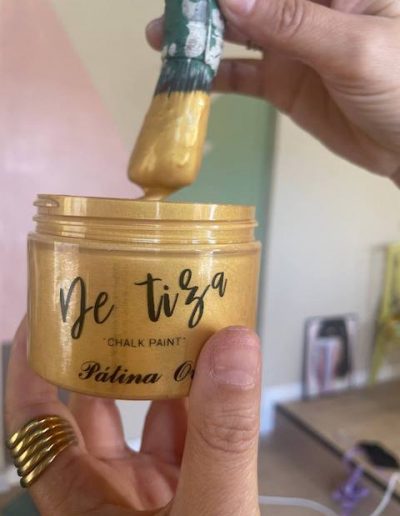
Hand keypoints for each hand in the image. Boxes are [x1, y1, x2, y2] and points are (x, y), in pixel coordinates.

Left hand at [5, 319, 260, 515]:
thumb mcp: (209, 514)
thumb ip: (222, 433)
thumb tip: (235, 345)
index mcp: (82, 499)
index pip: (35, 418)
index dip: (32, 364)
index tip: (45, 314)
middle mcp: (108, 493)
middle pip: (95, 407)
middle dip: (110, 354)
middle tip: (129, 303)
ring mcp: (151, 495)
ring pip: (149, 417)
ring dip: (165, 373)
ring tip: (180, 324)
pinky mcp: (191, 497)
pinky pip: (193, 435)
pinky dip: (206, 402)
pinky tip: (221, 372)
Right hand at [147, 0, 399, 184]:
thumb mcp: (351, 48)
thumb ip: (291, 22)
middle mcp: (305, 10)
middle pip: (247, 0)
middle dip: (205, 6)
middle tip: (168, 19)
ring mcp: (291, 47)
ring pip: (237, 34)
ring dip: (201, 39)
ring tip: (161, 43)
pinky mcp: (283, 83)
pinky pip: (242, 76)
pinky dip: (216, 79)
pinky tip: (189, 81)